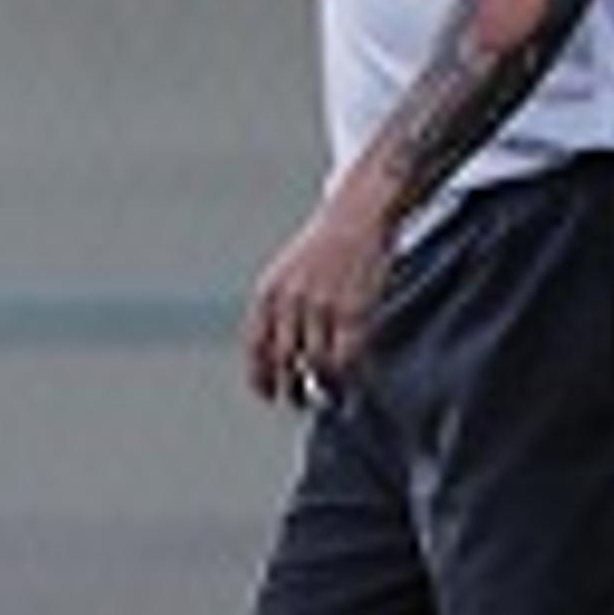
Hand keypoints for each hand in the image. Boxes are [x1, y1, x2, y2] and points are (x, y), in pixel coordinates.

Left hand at [243, 179, 391, 407]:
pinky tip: (350, 379)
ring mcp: (322, 306)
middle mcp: (290, 301)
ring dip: (321, 386)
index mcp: (269, 292)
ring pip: (315, 364)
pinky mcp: (353, 310)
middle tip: (299, 401)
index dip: (259, 377)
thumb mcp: (287, 272)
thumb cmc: (324, 244)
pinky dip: (347, 374)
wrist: (358, 213)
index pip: (255, 347)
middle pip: (283, 361)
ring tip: (328, 395)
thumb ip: (278, 309)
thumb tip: (278, 355)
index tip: (268, 394)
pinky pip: (346, 356)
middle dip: (290, 388)